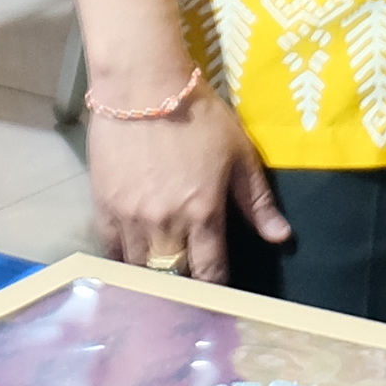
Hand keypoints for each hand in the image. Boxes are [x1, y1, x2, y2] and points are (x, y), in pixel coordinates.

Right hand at [87, 73, 285, 280]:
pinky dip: (122, 261)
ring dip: (153, 278)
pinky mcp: (104, 206)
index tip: (220, 300)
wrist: (142, 85)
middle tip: (190, 294)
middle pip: (173, 278)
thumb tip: (281, 238)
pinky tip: (130, 264)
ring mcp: (131, 218)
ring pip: (140, 270)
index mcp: (203, 214)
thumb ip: (258, 201)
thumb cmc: (198, 115)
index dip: (216, 292)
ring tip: (161, 283)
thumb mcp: (240, 154)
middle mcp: (166, 224)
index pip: (210, 273)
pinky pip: (110, 249)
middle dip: (184, 290)